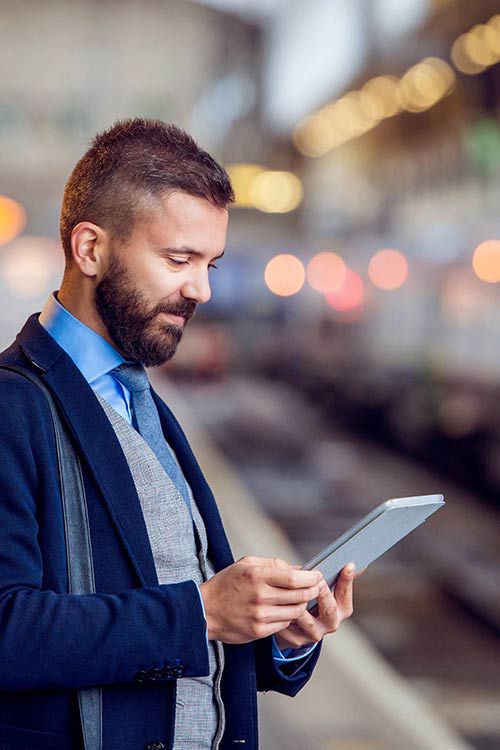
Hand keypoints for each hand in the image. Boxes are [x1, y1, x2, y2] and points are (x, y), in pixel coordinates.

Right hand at [199, 556, 323, 644]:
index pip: (293, 578)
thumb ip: (273, 564)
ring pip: (295, 612)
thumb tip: (298, 569)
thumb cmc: (226, 584)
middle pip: (299, 596)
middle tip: (316, 587)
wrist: (204, 611)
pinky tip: (286, 610)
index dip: (310, 578)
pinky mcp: (259, 631)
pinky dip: (290, 617)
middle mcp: (260, 597)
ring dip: (303, 605)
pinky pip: (285, 624)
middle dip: (312, 591)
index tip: (317, 575)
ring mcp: (260, 616)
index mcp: (257, 576)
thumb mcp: (246, 564)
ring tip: (302, 598)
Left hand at [273, 563, 358, 650]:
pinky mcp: (297, 640)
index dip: (347, 580)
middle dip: (324, 593)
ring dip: (300, 605)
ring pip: (307, 620)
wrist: (293, 627)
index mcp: (340, 609)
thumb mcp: (320, 587)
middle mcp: (330, 623)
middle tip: (319, 581)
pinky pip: (289, 627)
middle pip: (330, 609)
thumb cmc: (309, 600)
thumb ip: (327, 575)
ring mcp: (314, 633)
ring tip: (293, 592)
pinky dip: (283, 615)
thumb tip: (344, 559)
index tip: (348, 566)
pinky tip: (277, 606)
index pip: (345, 594)